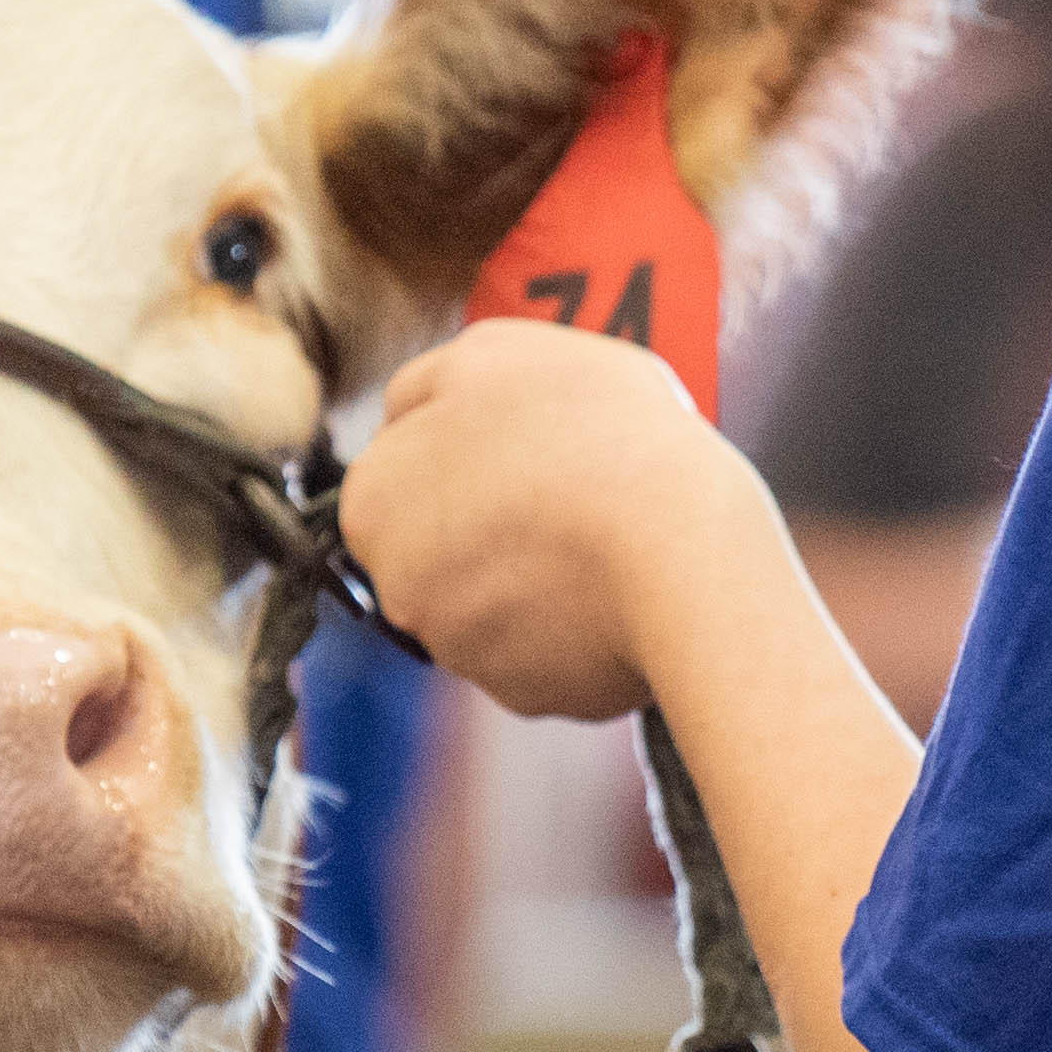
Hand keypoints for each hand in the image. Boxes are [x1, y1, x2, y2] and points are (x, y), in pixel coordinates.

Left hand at [337, 319, 763, 724]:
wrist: (679, 549)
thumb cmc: (597, 436)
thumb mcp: (498, 357)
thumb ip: (434, 384)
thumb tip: (404, 412)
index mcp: (371, 499)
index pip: (396, 475)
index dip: (462, 453)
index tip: (519, 448)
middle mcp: (396, 584)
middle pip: (439, 546)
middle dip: (488, 525)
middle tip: (565, 491)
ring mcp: (458, 646)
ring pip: (492, 603)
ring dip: (535, 578)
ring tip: (605, 537)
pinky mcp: (517, 693)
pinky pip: (540, 657)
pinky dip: (572, 631)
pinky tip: (616, 590)